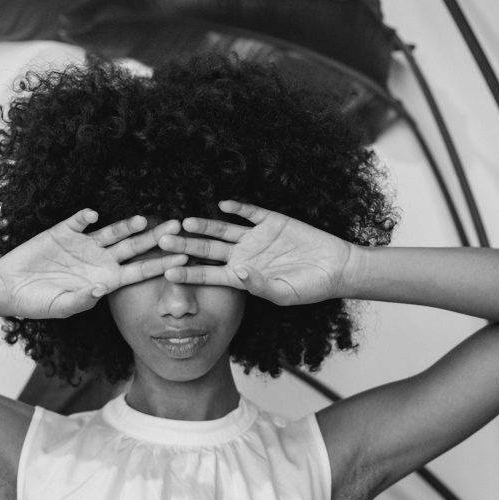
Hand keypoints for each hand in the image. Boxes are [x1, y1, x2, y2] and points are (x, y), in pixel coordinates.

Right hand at [0, 209, 186, 318]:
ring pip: (112, 232)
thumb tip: (99, 290)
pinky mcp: (63, 231)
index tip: (183, 258)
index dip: (161, 264)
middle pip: (134, 247)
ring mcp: (84, 244)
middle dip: (155, 237)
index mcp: (106, 280)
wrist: (9, 287)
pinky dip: (85, 217)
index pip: (140, 271)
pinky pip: (78, 221)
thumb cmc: (38, 302)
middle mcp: (100, 260)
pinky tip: (92, 214)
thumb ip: (81, 300)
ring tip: (143, 220)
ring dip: (126, 225)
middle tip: (177, 226)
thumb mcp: (61, 307)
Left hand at [159, 201, 354, 305]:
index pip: (209, 274)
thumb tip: (237, 271)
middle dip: (187, 245)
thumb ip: (259, 285)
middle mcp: (244, 255)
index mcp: (243, 276)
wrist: (335, 268)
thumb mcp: (284, 294)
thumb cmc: (310, 288)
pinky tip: (223, 206)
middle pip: (209, 248)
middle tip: (163, 240)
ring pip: (224, 230)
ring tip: (186, 222)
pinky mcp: (272, 221)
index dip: (189, 272)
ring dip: (205, 225)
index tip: (167, 271)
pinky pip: (250, 213)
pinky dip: (238, 208)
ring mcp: (256, 237)